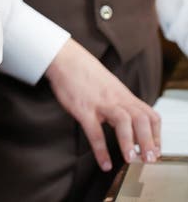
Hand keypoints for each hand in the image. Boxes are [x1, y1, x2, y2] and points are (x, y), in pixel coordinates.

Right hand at [46, 38, 160, 171]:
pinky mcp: (83, 109)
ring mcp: (100, 103)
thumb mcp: (110, 86)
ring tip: (130, 160)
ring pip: (123, 121)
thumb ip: (121, 102)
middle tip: (148, 159)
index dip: (156, 135)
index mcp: (123, 95)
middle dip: (148, 141)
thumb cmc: (86, 73)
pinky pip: (95, 131)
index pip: (149, 115)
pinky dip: (101, 150)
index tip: (155, 151)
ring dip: (128, 143)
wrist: (65, 58)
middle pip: (141, 118)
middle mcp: (116, 99)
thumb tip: (130, 122)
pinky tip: (105, 163)